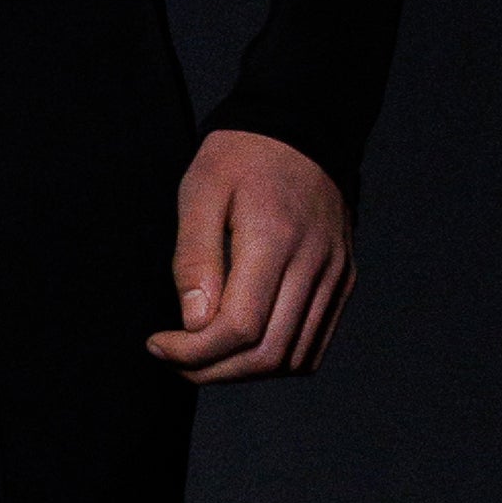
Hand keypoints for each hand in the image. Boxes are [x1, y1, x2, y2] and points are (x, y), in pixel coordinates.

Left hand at [149, 129, 353, 382]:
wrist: (302, 130)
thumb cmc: (242, 157)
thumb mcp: (200, 192)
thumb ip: (194, 260)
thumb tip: (193, 324)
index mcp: (275, 241)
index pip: (239, 328)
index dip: (194, 351)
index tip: (158, 344)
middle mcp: (314, 265)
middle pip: (267, 354)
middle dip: (212, 371)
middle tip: (174, 359)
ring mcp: (334, 276)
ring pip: (293, 359)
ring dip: (242, 372)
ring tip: (204, 356)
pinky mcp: (343, 281)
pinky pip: (313, 345)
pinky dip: (276, 360)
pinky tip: (242, 347)